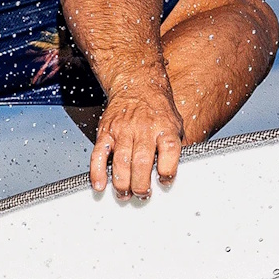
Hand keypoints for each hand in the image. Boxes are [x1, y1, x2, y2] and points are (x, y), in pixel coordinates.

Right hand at [89, 75, 183, 197]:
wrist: (137, 84)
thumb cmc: (158, 110)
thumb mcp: (175, 124)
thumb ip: (177, 147)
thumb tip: (180, 172)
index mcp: (164, 127)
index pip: (169, 150)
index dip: (168, 169)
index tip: (165, 180)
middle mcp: (143, 129)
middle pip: (142, 161)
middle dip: (141, 184)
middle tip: (142, 194)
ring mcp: (122, 130)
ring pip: (121, 162)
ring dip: (122, 183)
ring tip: (125, 195)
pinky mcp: (106, 132)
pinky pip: (99, 154)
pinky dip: (97, 172)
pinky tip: (100, 185)